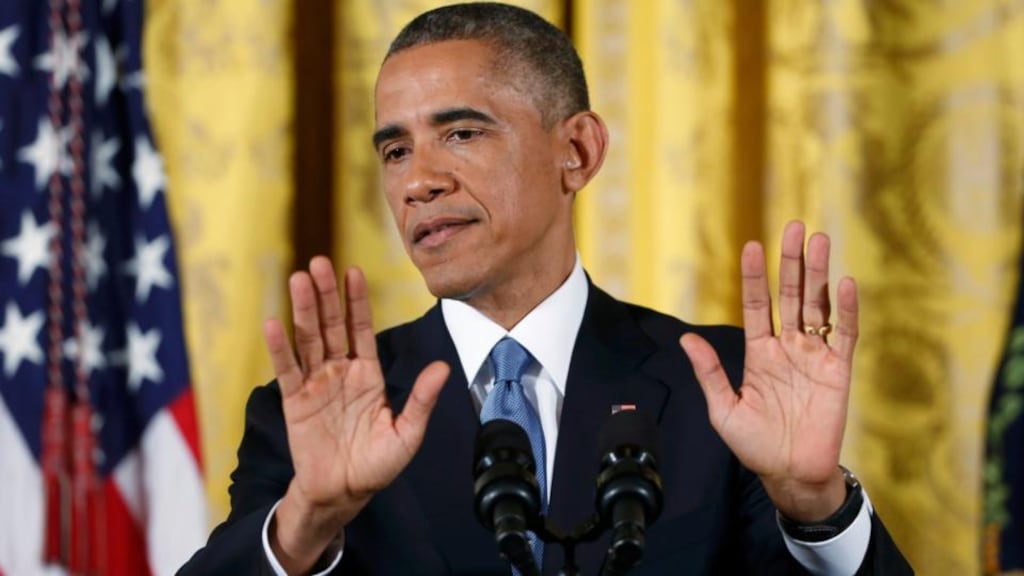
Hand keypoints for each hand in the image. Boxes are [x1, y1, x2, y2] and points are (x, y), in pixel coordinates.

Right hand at [263, 257, 448, 571]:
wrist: (343, 494)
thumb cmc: (377, 465)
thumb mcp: (407, 434)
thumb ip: (421, 400)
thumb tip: (442, 367)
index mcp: (368, 374)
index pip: (362, 329)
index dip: (357, 301)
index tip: (354, 272)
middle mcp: (340, 372)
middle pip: (331, 325)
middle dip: (326, 294)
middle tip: (319, 263)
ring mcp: (316, 384)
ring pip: (308, 339)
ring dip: (302, 309)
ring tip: (298, 279)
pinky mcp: (294, 401)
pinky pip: (287, 370)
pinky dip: (280, 348)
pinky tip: (273, 323)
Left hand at [680, 221, 855, 521]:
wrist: (789, 474)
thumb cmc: (754, 445)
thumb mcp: (724, 409)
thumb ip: (709, 372)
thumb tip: (686, 338)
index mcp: (759, 353)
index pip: (757, 305)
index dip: (755, 276)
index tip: (752, 246)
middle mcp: (788, 348)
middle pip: (791, 295)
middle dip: (792, 262)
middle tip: (795, 226)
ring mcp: (814, 357)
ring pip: (818, 306)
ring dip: (819, 274)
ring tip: (819, 240)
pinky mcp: (838, 371)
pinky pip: (844, 335)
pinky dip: (845, 311)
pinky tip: (844, 284)